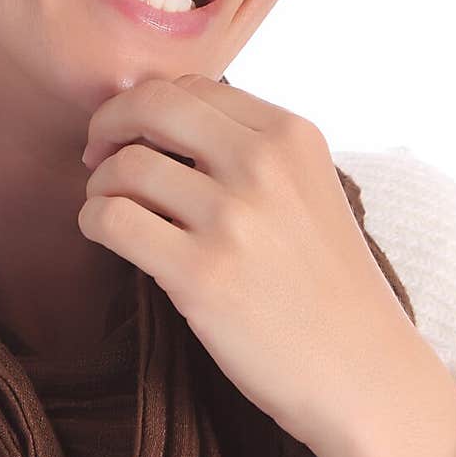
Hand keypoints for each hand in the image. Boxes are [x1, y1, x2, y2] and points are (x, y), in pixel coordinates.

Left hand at [78, 73, 415, 449]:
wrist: (362, 371)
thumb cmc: (325, 284)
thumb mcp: (309, 188)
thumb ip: (248, 149)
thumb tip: (157, 117)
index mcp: (290, 134)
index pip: (191, 85)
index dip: (147, 105)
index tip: (132, 134)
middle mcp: (262, 164)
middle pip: (151, 106)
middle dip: (108, 123)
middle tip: (96, 154)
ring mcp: (232, 218)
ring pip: (124, 166)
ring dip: (99, 185)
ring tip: (109, 208)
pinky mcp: (200, 273)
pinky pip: (112, 219)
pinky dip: (93, 221)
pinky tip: (105, 236)